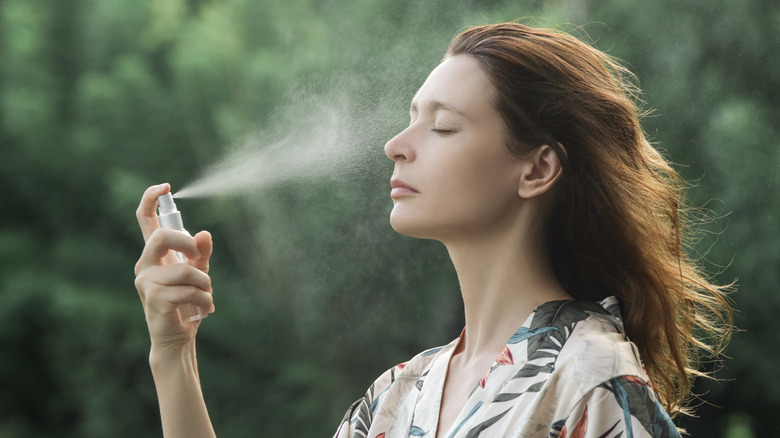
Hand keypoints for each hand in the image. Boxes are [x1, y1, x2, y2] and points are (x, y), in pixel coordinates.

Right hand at [134, 183, 214, 351]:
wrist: (177, 337)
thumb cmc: (186, 302)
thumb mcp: (199, 273)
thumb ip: (201, 253)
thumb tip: (204, 234)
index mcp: (155, 254)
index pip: (145, 220)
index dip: (151, 199)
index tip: (165, 186)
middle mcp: (145, 265)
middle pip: (161, 238)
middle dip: (187, 244)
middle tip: (199, 259)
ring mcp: (146, 282)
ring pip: (184, 270)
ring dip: (204, 284)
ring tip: (207, 297)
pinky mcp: (153, 299)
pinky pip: (188, 290)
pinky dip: (204, 300)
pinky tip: (204, 310)